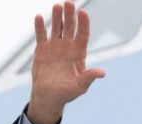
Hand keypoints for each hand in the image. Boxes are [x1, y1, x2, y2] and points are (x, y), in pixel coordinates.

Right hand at [26, 1, 105, 123]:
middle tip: (69, 2)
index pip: (83, 35)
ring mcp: (55, 47)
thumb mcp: (79, 87)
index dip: (83, 24)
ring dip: (57, 17)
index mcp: (79, 54)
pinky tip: (39, 17)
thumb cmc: (67, 93)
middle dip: (70, 16)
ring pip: (56, 28)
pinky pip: (41, 35)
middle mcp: (68, 47)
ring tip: (57, 6)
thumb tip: (102, 73)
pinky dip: (40, 27)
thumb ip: (88, 78)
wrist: (49, 97)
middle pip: (70, 28)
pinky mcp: (42, 50)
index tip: (83, 12)